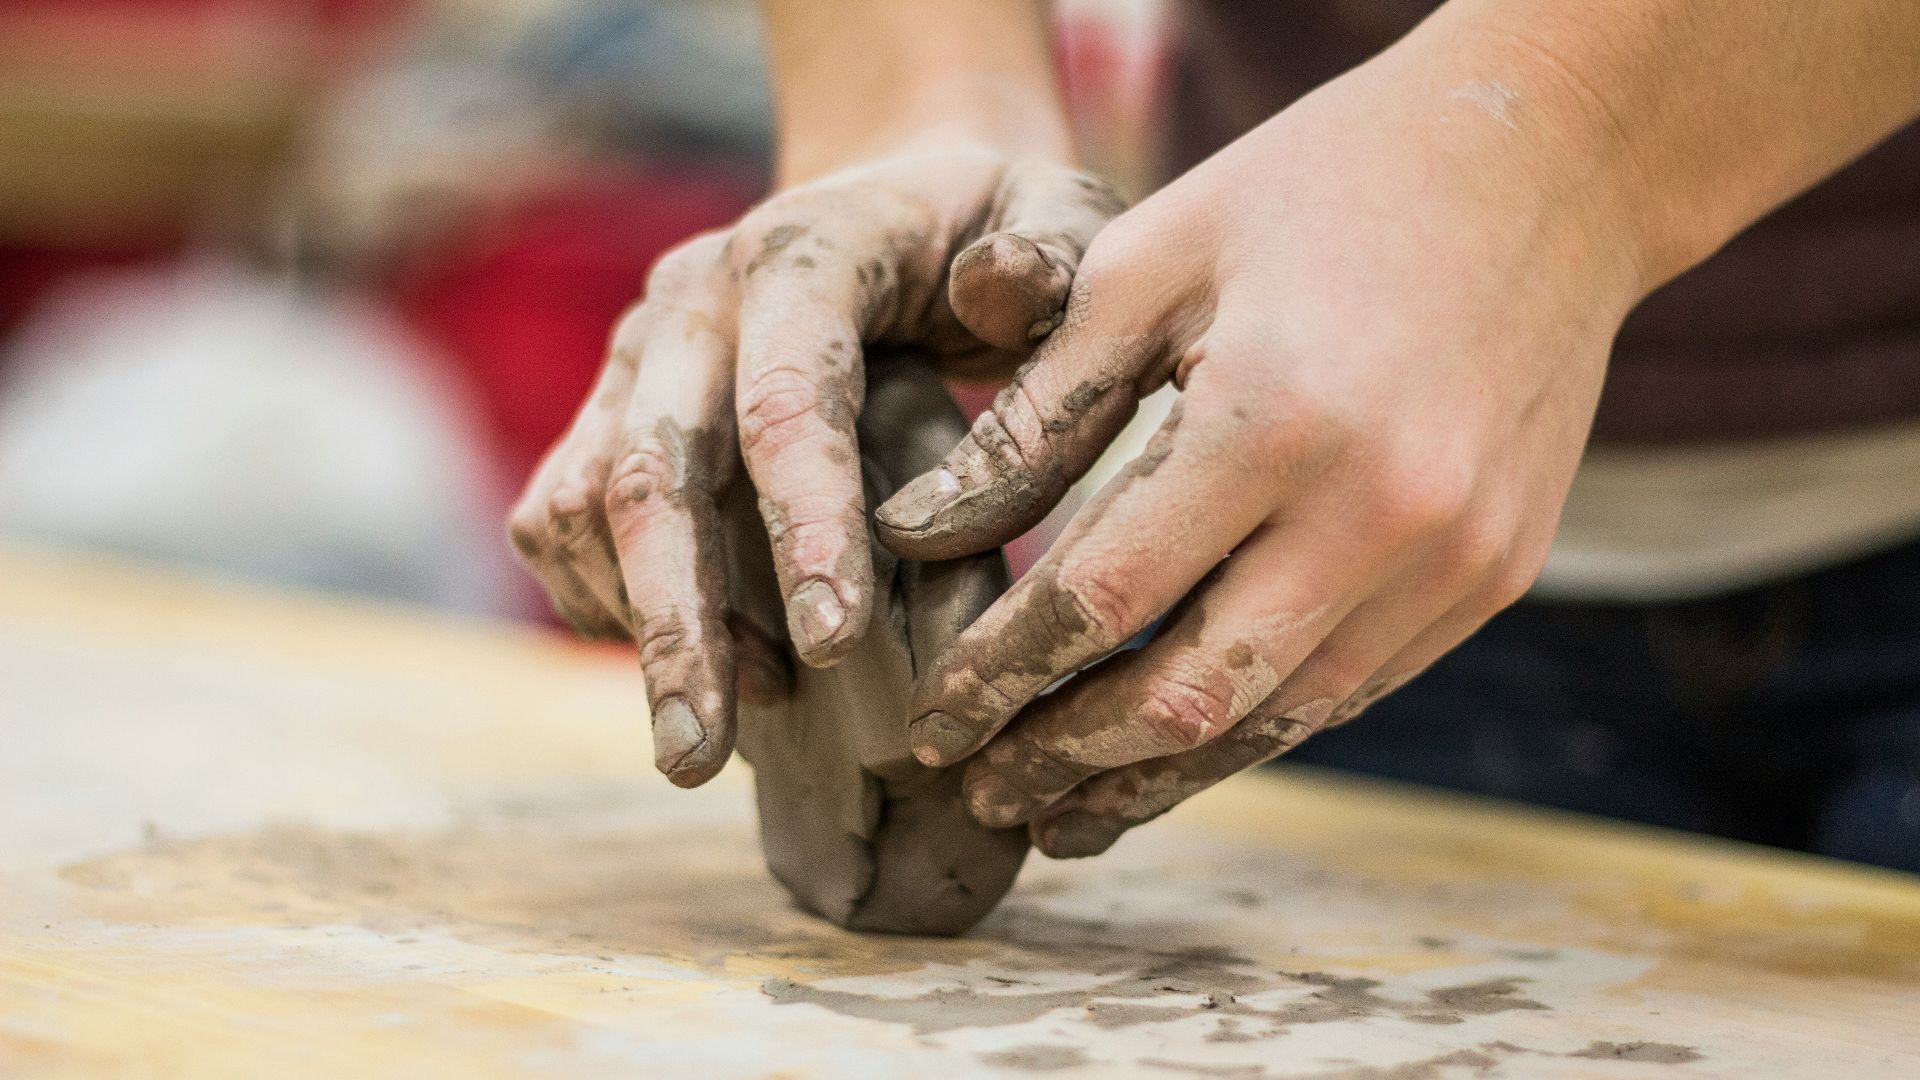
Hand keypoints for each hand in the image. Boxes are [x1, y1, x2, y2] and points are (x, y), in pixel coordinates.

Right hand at [508, 147, 1123, 786]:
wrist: (897, 197)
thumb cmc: (996, 228)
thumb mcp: (1058, 212)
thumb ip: (1050, 255)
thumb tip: (993, 293)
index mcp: (804, 254)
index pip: (787, 399)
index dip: (804, 527)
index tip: (836, 650)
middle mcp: (693, 302)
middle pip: (651, 469)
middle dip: (677, 623)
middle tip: (697, 758)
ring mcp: (636, 356)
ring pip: (584, 504)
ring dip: (640, 626)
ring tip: (715, 735)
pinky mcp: (608, 408)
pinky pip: (562, 518)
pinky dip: (606, 605)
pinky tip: (693, 666)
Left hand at [875, 60, 1647, 855]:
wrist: (1551, 160)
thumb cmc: (1321, 188)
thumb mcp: (1151, 260)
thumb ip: (1037, 411)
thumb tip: (920, 535)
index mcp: (1274, 416)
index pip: (1100, 596)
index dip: (999, 675)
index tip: (929, 720)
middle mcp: (1380, 511)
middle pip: (1187, 694)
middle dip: (1066, 759)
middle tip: (981, 792)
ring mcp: (1455, 557)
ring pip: (1277, 719)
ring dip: (1159, 777)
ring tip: (1065, 814)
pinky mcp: (1496, 574)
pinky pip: (1354, 686)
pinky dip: (1255, 725)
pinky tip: (1183, 746)